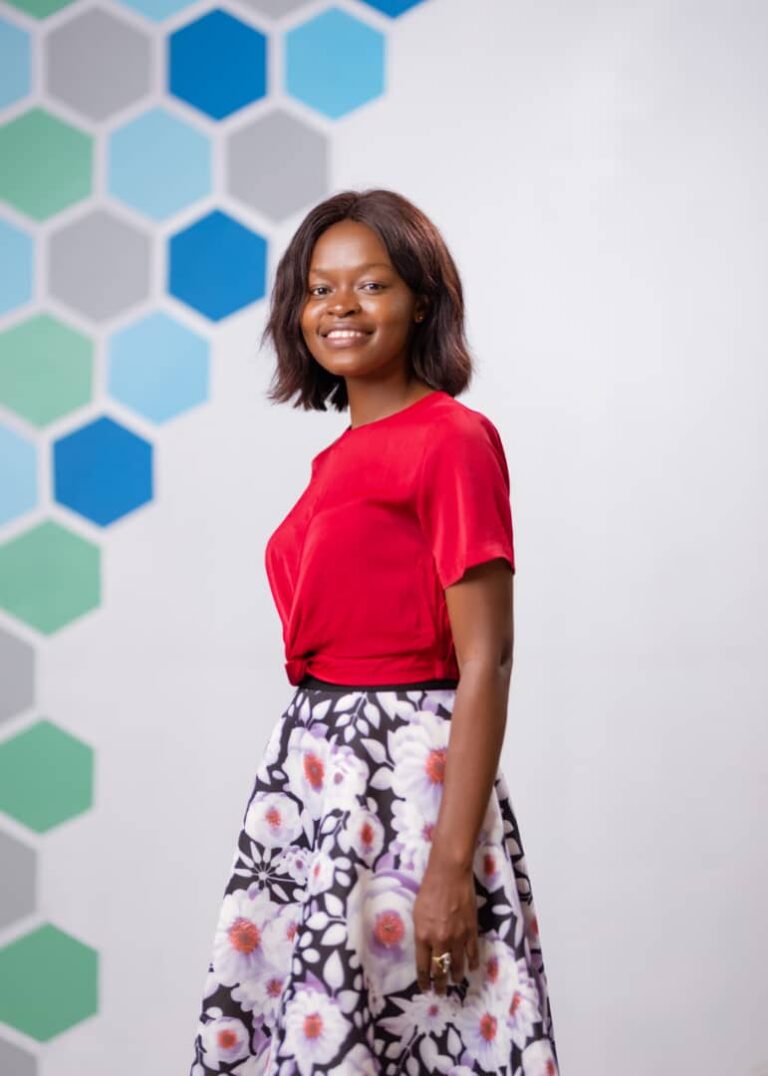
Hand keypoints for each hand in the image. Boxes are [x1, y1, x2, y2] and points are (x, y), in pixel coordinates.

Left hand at [412, 857, 479, 993]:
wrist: (449, 874)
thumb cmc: (429, 889)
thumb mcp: (417, 912)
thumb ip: (421, 932)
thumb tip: (425, 947)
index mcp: (423, 936)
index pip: (423, 966)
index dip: (424, 980)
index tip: (425, 988)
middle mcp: (440, 941)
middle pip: (440, 969)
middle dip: (439, 984)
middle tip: (440, 993)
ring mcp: (458, 937)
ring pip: (457, 964)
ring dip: (455, 976)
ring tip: (454, 981)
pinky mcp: (471, 930)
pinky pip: (473, 953)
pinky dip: (472, 963)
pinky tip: (472, 968)